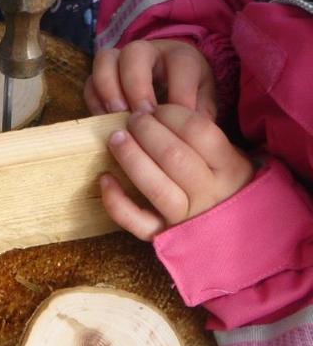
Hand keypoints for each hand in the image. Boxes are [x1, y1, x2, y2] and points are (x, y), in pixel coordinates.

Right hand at [85, 39, 216, 118]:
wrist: (171, 84)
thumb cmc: (189, 94)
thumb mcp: (204, 101)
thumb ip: (201, 114)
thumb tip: (192, 135)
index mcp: (180, 54)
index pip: (181, 64)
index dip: (179, 93)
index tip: (174, 122)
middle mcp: (148, 50)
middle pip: (135, 53)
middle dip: (137, 86)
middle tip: (140, 116)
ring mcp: (119, 59)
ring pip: (105, 60)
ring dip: (109, 89)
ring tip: (117, 116)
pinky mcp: (101, 75)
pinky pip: (89, 81)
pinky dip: (94, 101)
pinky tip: (106, 121)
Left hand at [100, 104, 253, 240]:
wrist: (240, 232)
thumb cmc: (225, 182)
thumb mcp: (228, 156)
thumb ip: (201, 136)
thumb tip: (158, 111)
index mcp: (231, 168)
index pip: (199, 132)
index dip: (171, 114)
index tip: (155, 109)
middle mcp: (211, 194)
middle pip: (174, 156)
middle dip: (146, 131)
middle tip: (132, 119)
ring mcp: (187, 219)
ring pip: (156, 188)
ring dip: (130, 158)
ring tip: (115, 138)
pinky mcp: (164, 236)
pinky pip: (137, 222)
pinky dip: (116, 201)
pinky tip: (105, 178)